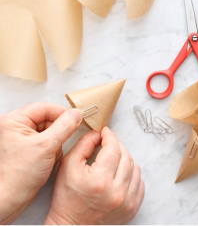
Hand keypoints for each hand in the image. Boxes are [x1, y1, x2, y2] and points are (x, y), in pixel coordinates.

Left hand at [0, 102, 81, 224]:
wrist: (10, 199)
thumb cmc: (18, 176)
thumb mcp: (46, 147)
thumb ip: (64, 127)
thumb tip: (76, 114)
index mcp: (14, 121)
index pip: (44, 107)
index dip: (62, 112)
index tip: (76, 118)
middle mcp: (16, 126)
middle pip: (47, 118)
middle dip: (58, 131)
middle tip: (61, 142)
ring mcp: (22, 137)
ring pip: (49, 130)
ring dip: (56, 141)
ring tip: (50, 155)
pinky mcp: (28, 147)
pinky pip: (47, 140)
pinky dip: (52, 148)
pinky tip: (48, 159)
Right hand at [44, 127, 144, 224]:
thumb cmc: (67, 196)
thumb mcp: (68, 165)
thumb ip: (84, 144)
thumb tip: (98, 134)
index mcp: (100, 180)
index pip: (113, 148)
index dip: (109, 135)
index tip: (105, 131)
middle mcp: (117, 192)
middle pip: (126, 156)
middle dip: (116, 146)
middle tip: (107, 144)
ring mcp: (127, 202)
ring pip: (135, 168)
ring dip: (124, 159)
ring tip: (112, 160)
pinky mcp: (132, 209)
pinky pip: (139, 183)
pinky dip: (131, 174)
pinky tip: (119, 174)